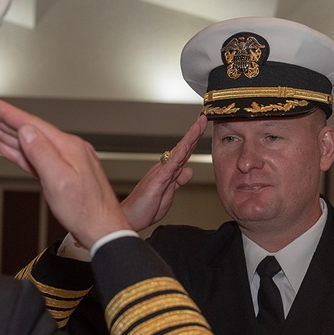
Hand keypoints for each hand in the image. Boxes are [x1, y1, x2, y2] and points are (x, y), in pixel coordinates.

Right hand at [0, 97, 129, 248]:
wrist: (102, 229)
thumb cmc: (85, 210)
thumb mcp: (58, 181)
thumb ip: (41, 153)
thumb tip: (26, 131)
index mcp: (68, 146)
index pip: (31, 123)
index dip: (7, 113)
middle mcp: (69, 149)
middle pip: (30, 129)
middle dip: (4, 120)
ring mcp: (67, 160)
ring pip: (32, 142)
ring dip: (10, 134)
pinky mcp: (64, 172)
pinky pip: (37, 156)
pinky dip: (21, 151)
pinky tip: (9, 147)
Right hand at [119, 115, 205, 231]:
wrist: (130, 217)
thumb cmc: (146, 207)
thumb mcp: (168, 193)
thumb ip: (178, 181)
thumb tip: (188, 170)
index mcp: (168, 171)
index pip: (183, 153)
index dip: (193, 140)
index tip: (202, 127)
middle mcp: (164, 168)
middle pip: (182, 148)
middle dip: (194, 133)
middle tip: (203, 118)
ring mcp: (161, 173)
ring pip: (178, 152)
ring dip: (189, 138)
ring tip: (198, 126)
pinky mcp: (158, 181)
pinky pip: (170, 166)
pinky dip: (179, 156)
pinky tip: (186, 147)